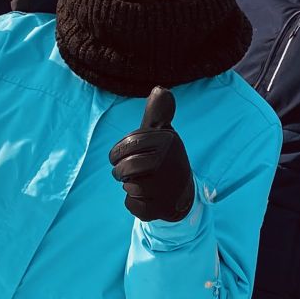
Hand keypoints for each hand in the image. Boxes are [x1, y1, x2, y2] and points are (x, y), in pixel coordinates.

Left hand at [109, 88, 194, 222]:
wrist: (181, 191)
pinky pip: (133, 205)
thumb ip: (157, 113)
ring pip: (128, 187)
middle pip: (124, 169)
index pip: (123, 148)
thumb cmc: (163, 157)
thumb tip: (161, 90)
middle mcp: (168, 162)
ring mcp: (166, 187)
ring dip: (130, 186)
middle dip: (122, 172)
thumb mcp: (161, 134)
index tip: (125, 155)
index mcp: (166, 141)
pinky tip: (148, 198)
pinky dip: (135, 203)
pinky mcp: (160, 208)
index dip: (118, 153)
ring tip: (144, 182)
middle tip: (132, 171)